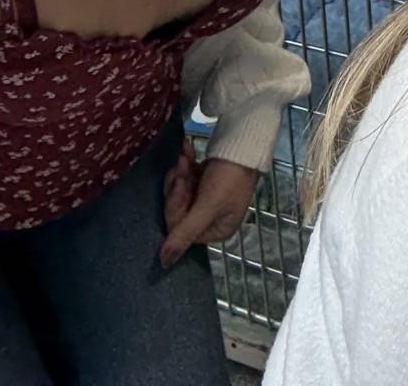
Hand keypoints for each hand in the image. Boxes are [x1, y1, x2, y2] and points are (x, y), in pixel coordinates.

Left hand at [159, 137, 259, 267]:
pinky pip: (187, 177)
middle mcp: (212, 218)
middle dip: (178, 185)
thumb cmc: (229, 178)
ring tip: (186, 156)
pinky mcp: (206, 180)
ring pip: (180, 192)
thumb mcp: (206, 207)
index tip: (179, 184)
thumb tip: (164, 263)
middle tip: (183, 166)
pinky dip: (186, 164)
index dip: (176, 206)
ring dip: (180, 172)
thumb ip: (184, 234)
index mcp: (217, 230)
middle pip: (179, 209)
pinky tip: (186, 149)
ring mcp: (208, 198)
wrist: (243, 143)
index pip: (182, 229)